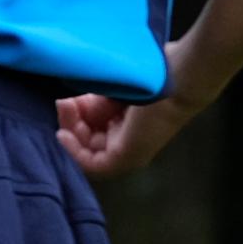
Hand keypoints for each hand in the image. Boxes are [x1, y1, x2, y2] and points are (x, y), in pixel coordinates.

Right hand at [54, 86, 199, 180]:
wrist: (178, 79)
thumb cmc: (150, 79)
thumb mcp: (111, 93)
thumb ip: (91, 104)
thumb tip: (66, 105)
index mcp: (128, 127)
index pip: (91, 132)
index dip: (74, 118)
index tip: (66, 101)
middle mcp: (128, 142)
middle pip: (87, 142)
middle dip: (70, 122)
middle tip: (64, 103)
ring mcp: (129, 153)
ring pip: (87, 151)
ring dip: (71, 132)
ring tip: (67, 108)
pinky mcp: (127, 156)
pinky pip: (93, 164)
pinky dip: (74, 152)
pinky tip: (65, 134)